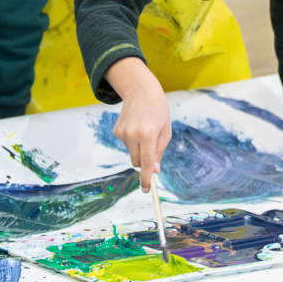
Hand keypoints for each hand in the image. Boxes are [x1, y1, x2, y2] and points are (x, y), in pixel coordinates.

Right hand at [104, 57, 171, 191]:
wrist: (141, 91)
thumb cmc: (159, 111)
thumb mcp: (166, 131)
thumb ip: (159, 152)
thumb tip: (153, 170)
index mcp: (148, 134)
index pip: (146, 162)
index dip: (146, 178)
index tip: (146, 190)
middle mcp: (133, 134)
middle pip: (137, 162)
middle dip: (144, 162)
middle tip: (152, 148)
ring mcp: (122, 132)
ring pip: (131, 153)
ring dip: (139, 149)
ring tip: (144, 130)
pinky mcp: (116, 131)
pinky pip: (126, 145)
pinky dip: (132, 141)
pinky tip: (136, 127)